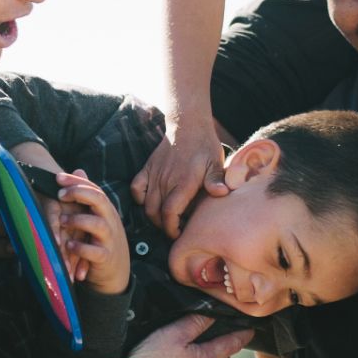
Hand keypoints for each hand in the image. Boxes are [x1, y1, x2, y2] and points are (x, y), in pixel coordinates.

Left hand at [52, 169, 129, 293]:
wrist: (116, 273)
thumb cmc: (100, 241)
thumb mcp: (94, 216)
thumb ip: (86, 196)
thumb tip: (78, 169)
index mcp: (105, 210)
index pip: (94, 189)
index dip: (76, 182)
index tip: (58, 177)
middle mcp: (109, 221)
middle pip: (99, 200)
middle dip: (79, 193)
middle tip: (59, 195)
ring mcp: (109, 239)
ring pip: (97, 224)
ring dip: (78, 220)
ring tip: (62, 220)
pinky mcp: (105, 257)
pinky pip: (94, 251)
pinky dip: (80, 248)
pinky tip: (69, 245)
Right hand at [131, 115, 228, 237]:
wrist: (188, 124)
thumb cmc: (204, 146)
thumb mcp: (216, 162)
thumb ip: (217, 179)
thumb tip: (222, 193)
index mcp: (183, 182)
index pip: (170, 213)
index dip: (172, 228)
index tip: (180, 233)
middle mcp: (166, 181)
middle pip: (156, 213)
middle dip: (164, 226)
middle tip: (176, 229)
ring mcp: (154, 174)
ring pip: (146, 205)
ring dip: (154, 217)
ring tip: (166, 219)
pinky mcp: (147, 168)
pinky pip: (136, 188)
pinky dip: (139, 198)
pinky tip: (150, 201)